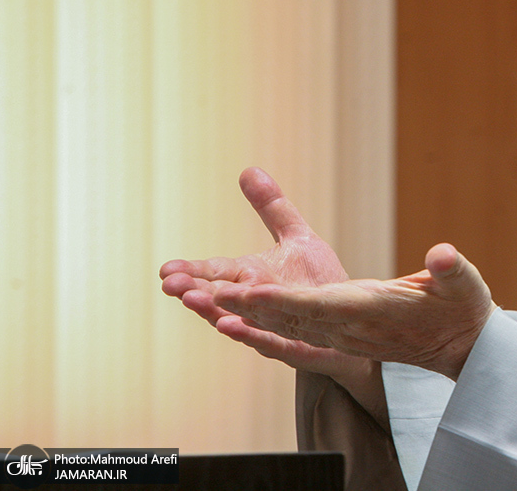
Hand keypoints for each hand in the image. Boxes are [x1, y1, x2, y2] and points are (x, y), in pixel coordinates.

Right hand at [159, 167, 357, 379]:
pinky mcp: (295, 345)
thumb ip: (272, 208)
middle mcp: (256, 305)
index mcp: (251, 279)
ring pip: (240, 320)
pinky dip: (250, 334)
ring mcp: (273, 327)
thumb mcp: (297, 237)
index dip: (192, 273)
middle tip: (171, 286)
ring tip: (195, 300)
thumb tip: (248, 170)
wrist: (351, 318)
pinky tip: (231, 326)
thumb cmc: (317, 282)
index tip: (165, 270)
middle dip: (196, 293)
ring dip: (216, 312)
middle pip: (220, 299)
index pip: (217, 274)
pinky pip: (270, 341)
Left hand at [212, 242, 494, 380]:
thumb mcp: (464, 284)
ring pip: (282, 326)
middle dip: (243, 306)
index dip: (284, 300)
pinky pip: (290, 336)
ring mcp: (342, 337)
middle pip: (288, 318)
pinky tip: (231, 323)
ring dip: (240, 315)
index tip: (249, 293)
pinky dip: (258, 330)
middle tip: (197, 293)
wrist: (462, 346)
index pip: (321, 305)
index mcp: (374, 310)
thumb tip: (441, 255)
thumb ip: (451, 270)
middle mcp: (350, 328)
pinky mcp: (340, 337)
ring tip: (199, 301)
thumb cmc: (463, 308)